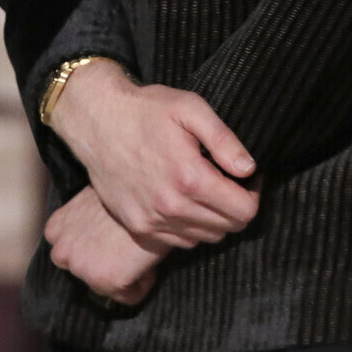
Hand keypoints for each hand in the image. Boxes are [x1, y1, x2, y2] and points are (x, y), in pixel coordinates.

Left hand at [45, 190, 165, 304]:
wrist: (148, 197)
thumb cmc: (126, 192)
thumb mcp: (92, 201)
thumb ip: (85, 221)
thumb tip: (98, 234)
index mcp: (55, 230)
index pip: (71, 254)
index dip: (95, 249)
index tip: (112, 240)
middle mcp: (61, 252)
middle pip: (87, 272)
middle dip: (106, 265)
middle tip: (127, 248)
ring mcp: (80, 269)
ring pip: (107, 285)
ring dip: (124, 275)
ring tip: (137, 252)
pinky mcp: (103, 282)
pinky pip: (129, 296)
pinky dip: (142, 285)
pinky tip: (147, 261)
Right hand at [49, 61, 259, 252]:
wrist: (96, 121)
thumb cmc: (146, 110)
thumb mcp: (190, 109)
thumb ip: (224, 140)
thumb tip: (249, 169)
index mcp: (190, 178)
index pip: (245, 211)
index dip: (254, 195)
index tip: (247, 178)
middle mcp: (171, 207)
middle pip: (228, 228)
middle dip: (237, 207)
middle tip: (229, 183)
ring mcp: (152, 221)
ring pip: (205, 238)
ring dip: (214, 219)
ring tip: (206, 191)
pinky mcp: (137, 226)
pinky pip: (179, 242)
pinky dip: (190, 227)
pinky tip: (184, 201)